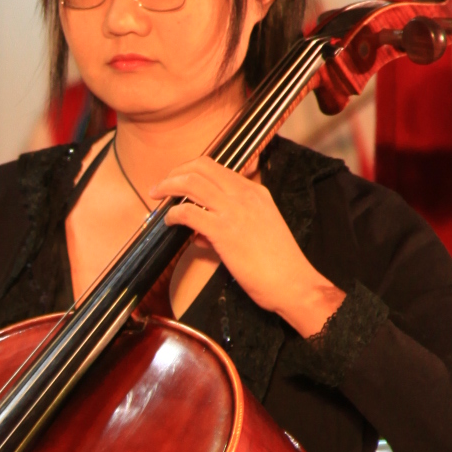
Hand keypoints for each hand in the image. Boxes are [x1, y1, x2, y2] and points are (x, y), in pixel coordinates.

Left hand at [150, 157, 344, 337]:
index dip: (190, 169)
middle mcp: (245, 195)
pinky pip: (189, 213)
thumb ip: (226, 227)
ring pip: (192, 183)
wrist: (294, 283)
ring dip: (168, 186)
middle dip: (175, 173)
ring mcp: (235, 211)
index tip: (176, 179)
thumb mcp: (257, 232)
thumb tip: (198, 233)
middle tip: (161, 186)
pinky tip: (169, 222)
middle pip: (201, 167)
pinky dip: (174, 214)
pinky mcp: (224, 231)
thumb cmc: (278, 264)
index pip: (216, 167)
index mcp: (255, 191)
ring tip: (156, 195)